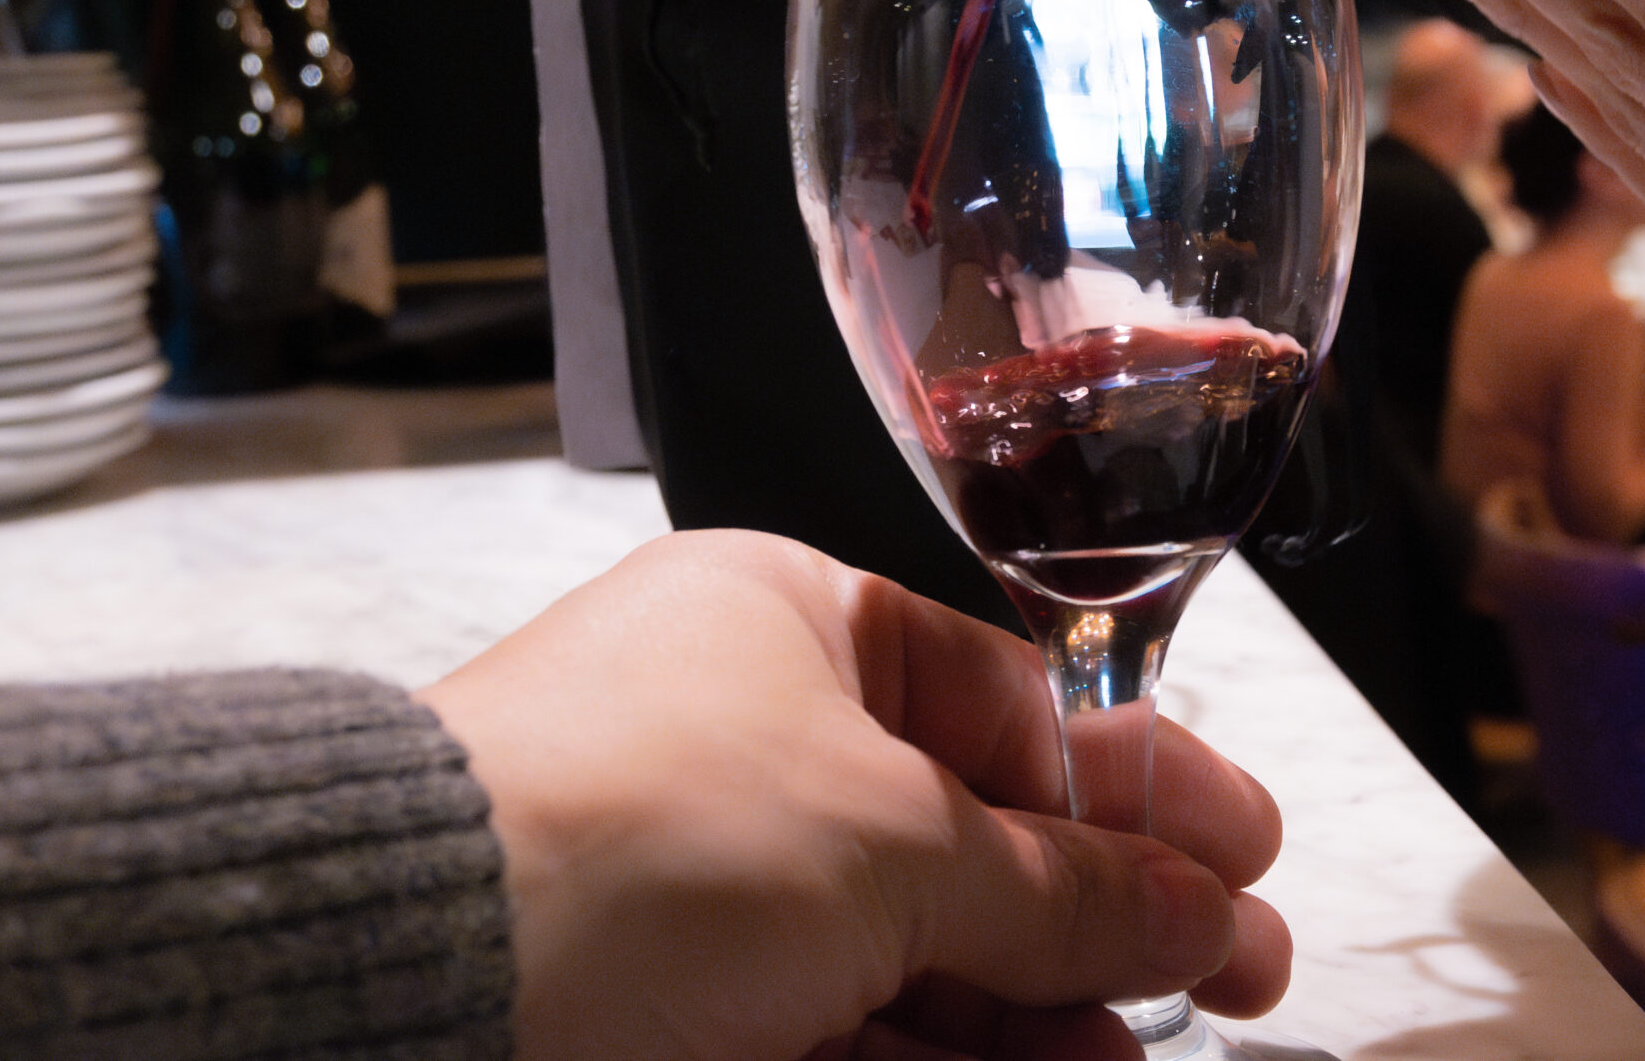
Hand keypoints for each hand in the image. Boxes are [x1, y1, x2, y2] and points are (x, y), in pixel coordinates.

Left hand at [419, 531, 1288, 1060]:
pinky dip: (951, 1057)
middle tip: (1243, 975)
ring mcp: (705, 880)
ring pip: (916, 947)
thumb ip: (1062, 887)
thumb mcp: (893, 843)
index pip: (1004, 699)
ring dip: (1042, 1007)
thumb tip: (1201, 908)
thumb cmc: (635, 837)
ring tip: (1143, 1053)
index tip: (1245, 854)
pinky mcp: (673, 1002)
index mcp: (790, 626)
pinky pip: (846, 1025)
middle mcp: (747, 738)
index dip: (1135, 781)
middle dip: (1107, 915)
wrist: (400, 984)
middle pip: (972, 833)